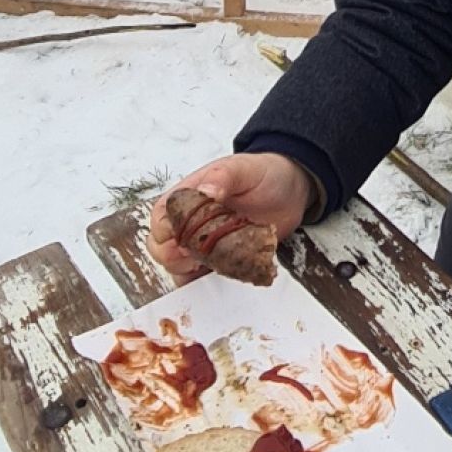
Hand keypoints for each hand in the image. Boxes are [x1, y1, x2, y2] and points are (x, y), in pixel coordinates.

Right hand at [147, 153, 310, 281]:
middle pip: (161, 248)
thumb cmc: (263, 173)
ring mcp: (204, 243)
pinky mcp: (220, 260)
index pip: (160, 217)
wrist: (290, 191)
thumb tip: (206, 190)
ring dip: (189, 271)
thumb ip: (223, 177)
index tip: (185, 235)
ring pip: (177, 267)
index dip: (166, 230)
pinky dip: (206, 282)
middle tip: (199, 253)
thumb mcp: (243, 168)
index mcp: (188, 196)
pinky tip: (223, 273)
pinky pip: (202, 278)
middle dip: (174, 256)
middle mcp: (190, 222)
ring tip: (213, 262)